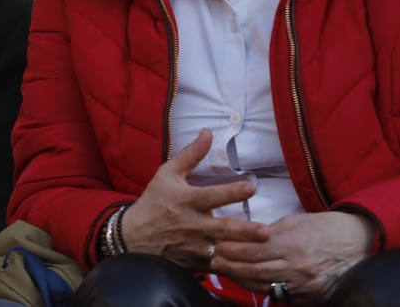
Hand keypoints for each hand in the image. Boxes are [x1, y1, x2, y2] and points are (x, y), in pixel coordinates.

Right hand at [120, 129, 269, 268]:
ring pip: (223, 251)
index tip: (251, 187)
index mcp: (187, 200)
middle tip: (265, 232)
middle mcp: (192, 224)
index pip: (212, 196)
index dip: (231, 192)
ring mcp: (194, 247)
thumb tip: (207, 132)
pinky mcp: (195, 263)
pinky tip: (250, 266)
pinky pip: (217, 266)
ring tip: (264, 250)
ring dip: (243, 251)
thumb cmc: (153, 202)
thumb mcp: (167, 174)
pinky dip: (232, 266)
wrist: (134, 237)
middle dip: (245, 231)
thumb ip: (190, 154)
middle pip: (222, 228)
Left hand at [212, 211, 375, 303]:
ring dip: (241, 278)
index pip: (253, 249)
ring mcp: (303, 284)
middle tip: (213, 260)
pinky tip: (248, 282)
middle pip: (255, 269)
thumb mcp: (294, 222)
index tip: (216, 245)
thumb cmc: (323, 228)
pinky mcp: (309, 296)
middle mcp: (296, 265)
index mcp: (291, 242)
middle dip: (231, 265)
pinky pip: (280, 295)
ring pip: (264, 284)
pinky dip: (262, 289)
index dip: (232, 249)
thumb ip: (269, 231)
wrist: (356, 243)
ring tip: (225, 271)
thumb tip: (244, 236)